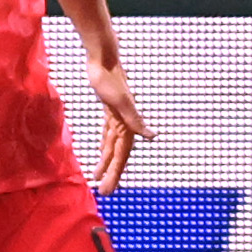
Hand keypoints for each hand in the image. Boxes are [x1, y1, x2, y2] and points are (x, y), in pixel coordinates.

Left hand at [86, 52, 152, 193]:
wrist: (103, 59)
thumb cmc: (109, 78)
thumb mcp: (121, 100)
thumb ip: (135, 120)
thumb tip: (153, 137)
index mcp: (128, 123)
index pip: (122, 153)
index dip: (115, 172)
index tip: (108, 189)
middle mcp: (125, 123)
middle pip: (118, 154)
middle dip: (111, 173)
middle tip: (105, 192)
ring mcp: (118, 117)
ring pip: (112, 145)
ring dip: (107, 162)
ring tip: (98, 177)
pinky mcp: (111, 111)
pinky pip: (108, 134)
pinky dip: (105, 145)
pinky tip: (101, 153)